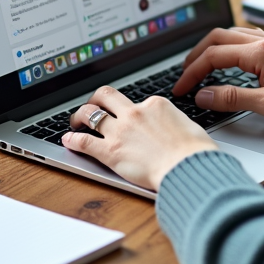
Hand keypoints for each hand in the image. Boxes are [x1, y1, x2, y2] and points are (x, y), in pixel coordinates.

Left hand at [63, 86, 216, 190]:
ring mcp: (121, 131)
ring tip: (76, 121)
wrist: (188, 167)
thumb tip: (172, 128)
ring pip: (90, 114)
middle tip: (92, 106)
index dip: (130, 109)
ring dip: (80, 116)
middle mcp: (135, 113)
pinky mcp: (111, 152)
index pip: (137, 101)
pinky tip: (68, 140)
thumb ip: (174, 123)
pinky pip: (84, 141)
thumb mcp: (189, 126)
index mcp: (155, 105)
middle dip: (96, 99)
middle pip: (106, 96)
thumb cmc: (195, 152)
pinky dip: (73, 139)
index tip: (128, 115)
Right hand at [173, 27, 263, 121]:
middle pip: (217, 38)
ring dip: (210, 48)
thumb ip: (232, 99)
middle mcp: (262, 42)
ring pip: (230, 34)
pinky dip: (227, 46)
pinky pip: (244, 38)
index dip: (191, 73)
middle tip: (183, 75)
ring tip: (199, 65)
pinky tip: (227, 57)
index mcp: (258, 53)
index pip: (213, 57)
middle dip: (195, 56)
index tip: (181, 89)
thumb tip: (204, 95)